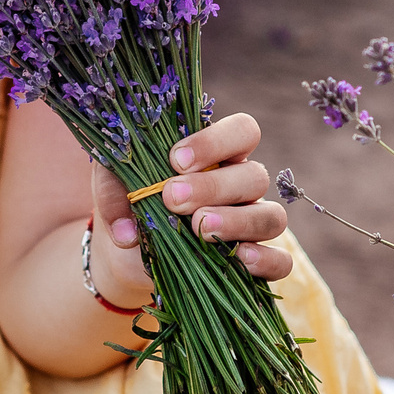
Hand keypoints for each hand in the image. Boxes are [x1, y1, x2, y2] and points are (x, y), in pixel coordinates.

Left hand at [88, 111, 292, 281]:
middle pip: (254, 176)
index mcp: (218, 155)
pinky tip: (238, 260)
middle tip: (173, 198)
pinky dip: (266, 261)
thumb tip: (127, 233)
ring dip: (237, 222)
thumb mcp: (113, 186)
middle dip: (213, 186)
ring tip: (199, 230)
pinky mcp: (257, 263)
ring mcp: (253, 223)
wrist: (130, 250)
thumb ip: (114, 193)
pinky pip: (281, 262)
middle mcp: (242, 185)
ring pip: (271, 217)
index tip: (175, 159)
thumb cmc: (130, 202)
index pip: (243, 131)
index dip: (215, 141)